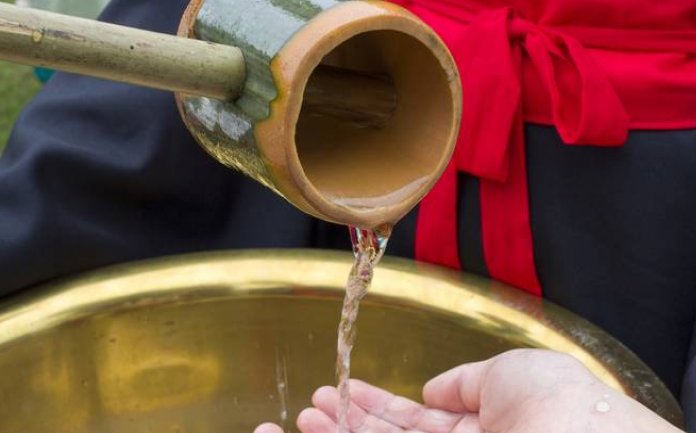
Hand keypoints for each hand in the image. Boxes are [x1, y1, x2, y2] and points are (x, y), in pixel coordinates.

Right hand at [255, 349, 681, 432]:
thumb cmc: (563, 404)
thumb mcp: (512, 373)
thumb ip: (467, 381)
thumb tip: (432, 388)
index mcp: (480, 429)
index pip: (417, 420)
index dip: (379, 405)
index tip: (346, 390)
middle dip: (349, 422)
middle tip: (312, 406)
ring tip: (304, 417)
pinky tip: (324, 430)